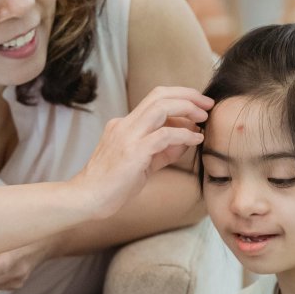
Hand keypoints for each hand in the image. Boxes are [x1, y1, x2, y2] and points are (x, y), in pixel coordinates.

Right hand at [70, 86, 211, 219]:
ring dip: (187, 109)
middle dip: (188, 96)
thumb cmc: (111, 185)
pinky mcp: (133, 152)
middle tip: (208, 105)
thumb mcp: (141, 164)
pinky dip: (184, 135)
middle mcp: (124, 124)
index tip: (199, 106)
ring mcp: (127, 136)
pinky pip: (164, 135)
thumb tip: (186, 141)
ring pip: (161, 107)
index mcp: (123, 125)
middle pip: (159, 95)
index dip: (180, 97)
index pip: (155, 99)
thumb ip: (162, 151)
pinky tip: (195, 140)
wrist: (86, 198)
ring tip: (204, 118)